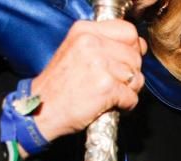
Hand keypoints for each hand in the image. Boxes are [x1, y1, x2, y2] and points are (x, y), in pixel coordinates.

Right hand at [31, 20, 146, 142]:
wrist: (41, 108)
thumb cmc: (60, 84)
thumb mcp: (77, 50)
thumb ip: (105, 44)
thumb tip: (139, 46)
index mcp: (85, 31)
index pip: (128, 32)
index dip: (132, 49)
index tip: (125, 61)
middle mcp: (92, 44)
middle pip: (135, 56)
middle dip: (131, 73)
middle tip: (115, 83)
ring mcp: (100, 65)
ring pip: (137, 78)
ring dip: (129, 91)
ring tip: (111, 94)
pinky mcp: (106, 87)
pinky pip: (132, 97)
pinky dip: (126, 106)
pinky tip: (110, 105)